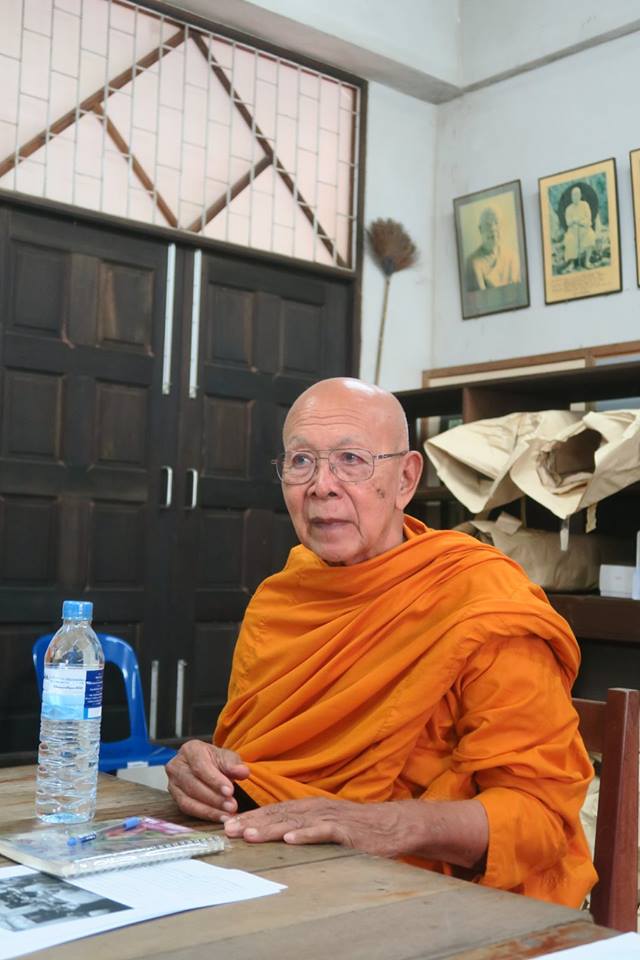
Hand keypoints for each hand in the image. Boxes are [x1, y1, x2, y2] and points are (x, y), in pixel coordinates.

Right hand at [166, 740, 249, 821]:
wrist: (208, 767)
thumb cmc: (216, 761)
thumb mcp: (227, 758)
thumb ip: (234, 764)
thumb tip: (242, 772)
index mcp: (190, 750)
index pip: (200, 766)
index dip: (215, 780)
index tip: (230, 791)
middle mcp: (177, 766)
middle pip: (193, 785)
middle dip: (214, 798)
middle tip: (231, 806)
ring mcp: (173, 783)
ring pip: (188, 800)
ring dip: (210, 810)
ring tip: (227, 814)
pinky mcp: (175, 798)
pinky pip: (188, 809)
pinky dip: (205, 815)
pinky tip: (220, 817)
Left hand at [223, 797, 406, 857]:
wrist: (392, 825)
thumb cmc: (356, 827)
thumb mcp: (325, 824)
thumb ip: (303, 827)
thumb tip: (275, 835)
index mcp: (308, 807)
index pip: (274, 811)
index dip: (251, 817)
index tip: (228, 825)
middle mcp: (315, 808)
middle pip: (278, 814)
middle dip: (252, 822)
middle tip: (229, 830)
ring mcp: (329, 817)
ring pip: (295, 821)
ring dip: (271, 828)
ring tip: (250, 834)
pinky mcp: (345, 830)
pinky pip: (322, 831)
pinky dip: (306, 834)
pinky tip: (290, 839)